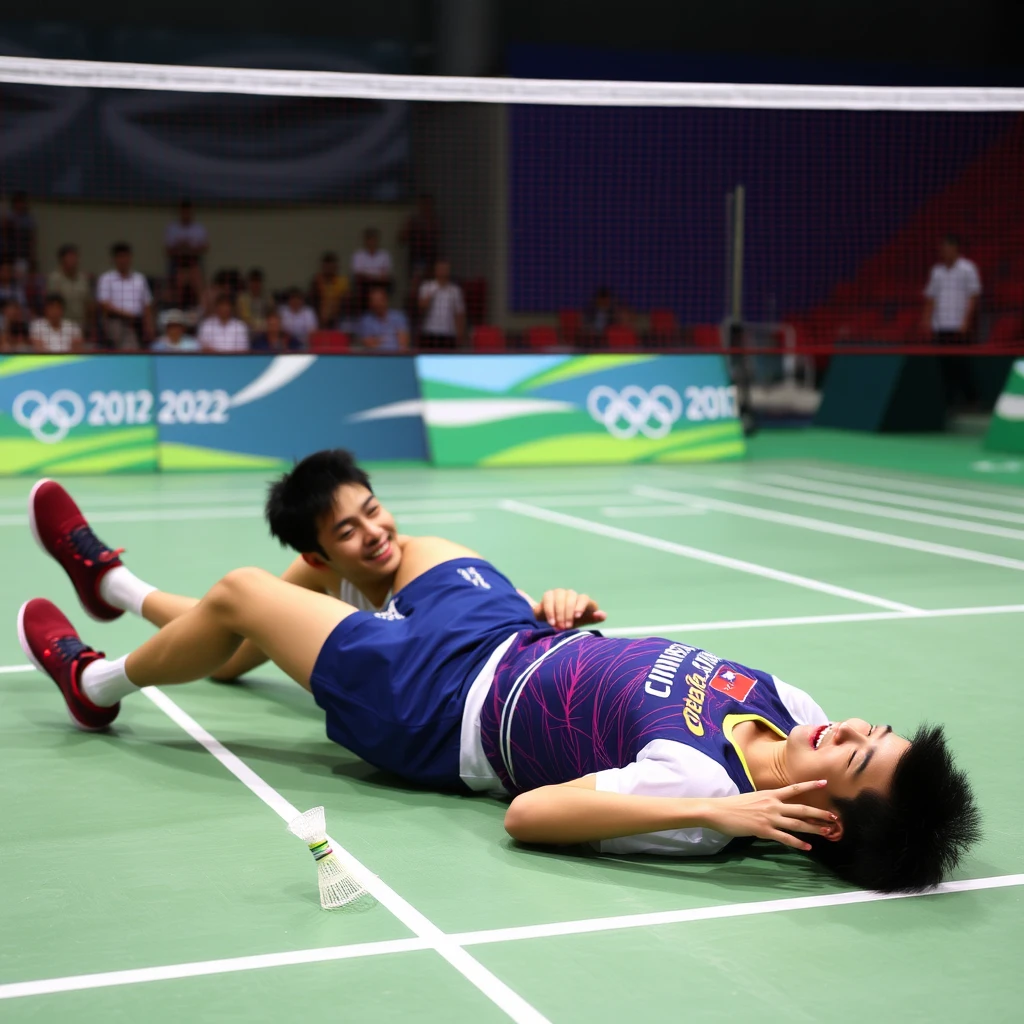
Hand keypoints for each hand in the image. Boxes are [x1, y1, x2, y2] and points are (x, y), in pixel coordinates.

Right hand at [534, 589, 606, 629]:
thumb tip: (603, 615)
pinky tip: (551, 622)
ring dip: (559, 613)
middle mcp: (572, 594)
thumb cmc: (572, 622)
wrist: (553, 623)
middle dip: (568, 614)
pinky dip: (550, 611)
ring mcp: (560, 592)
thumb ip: (594, 618)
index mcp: (583, 600)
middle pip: (571, 597)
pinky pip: (549, 598)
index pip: (584, 598)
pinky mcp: (549, 594)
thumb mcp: (583, 622)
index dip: (581, 606)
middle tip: (565, 627)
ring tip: (558, 626)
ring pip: (560, 597)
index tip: (577, 617)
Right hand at [702, 780, 836, 850]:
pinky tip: (807, 847)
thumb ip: (767, 801)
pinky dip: (797, 843)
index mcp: (770, 794)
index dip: (810, 785)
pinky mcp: (764, 830)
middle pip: (801, 808)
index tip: (824, 783)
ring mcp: (770, 817)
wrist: (719, 811)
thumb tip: (777, 805)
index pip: (795, 788)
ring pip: (797, 823)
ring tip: (827, 832)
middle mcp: (773, 804)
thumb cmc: (734, 805)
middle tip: (834, 817)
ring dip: (813, 828)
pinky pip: (785, 838)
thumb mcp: (753, 798)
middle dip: (819, 813)